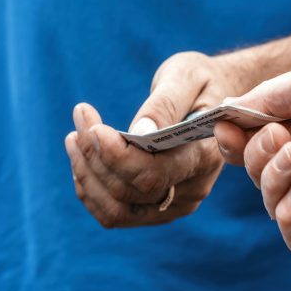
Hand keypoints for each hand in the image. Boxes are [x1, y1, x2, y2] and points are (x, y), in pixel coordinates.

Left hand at [66, 52, 245, 227]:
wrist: (214, 106)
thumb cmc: (200, 84)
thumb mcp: (187, 77)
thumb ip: (165, 104)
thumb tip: (139, 132)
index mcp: (204, 157)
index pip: (154, 174)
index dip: (116, 156)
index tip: (93, 127)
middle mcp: (192, 190)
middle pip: (128, 191)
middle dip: (94, 155)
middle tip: (81, 115)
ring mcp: (173, 205)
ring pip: (115, 209)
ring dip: (86, 174)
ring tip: (75, 136)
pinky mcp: (156, 210)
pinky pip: (113, 213)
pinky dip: (90, 188)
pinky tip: (83, 158)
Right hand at [213, 52, 290, 253]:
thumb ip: (267, 99)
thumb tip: (225, 114)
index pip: (254, 145)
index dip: (235, 141)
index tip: (225, 129)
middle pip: (259, 174)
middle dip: (259, 157)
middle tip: (284, 139)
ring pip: (273, 205)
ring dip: (273, 181)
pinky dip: (289, 217)